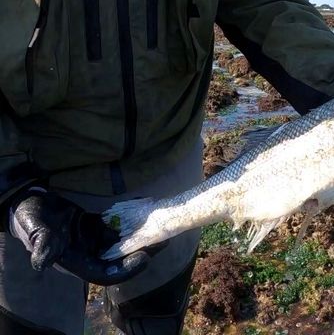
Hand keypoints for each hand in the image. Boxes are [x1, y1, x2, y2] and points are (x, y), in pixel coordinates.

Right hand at [7, 188, 164, 284]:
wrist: (28, 202)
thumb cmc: (30, 218)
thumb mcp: (36, 230)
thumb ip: (42, 245)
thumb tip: (41, 264)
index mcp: (76, 261)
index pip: (106, 274)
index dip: (126, 270)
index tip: (145, 258)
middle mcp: (89, 253)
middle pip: (121, 260)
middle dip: (142, 252)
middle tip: (163, 240)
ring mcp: (94, 240)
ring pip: (123, 244)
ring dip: (142, 237)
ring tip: (161, 225)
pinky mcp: (97, 227)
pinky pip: (119, 227)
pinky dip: (132, 221)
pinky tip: (145, 208)